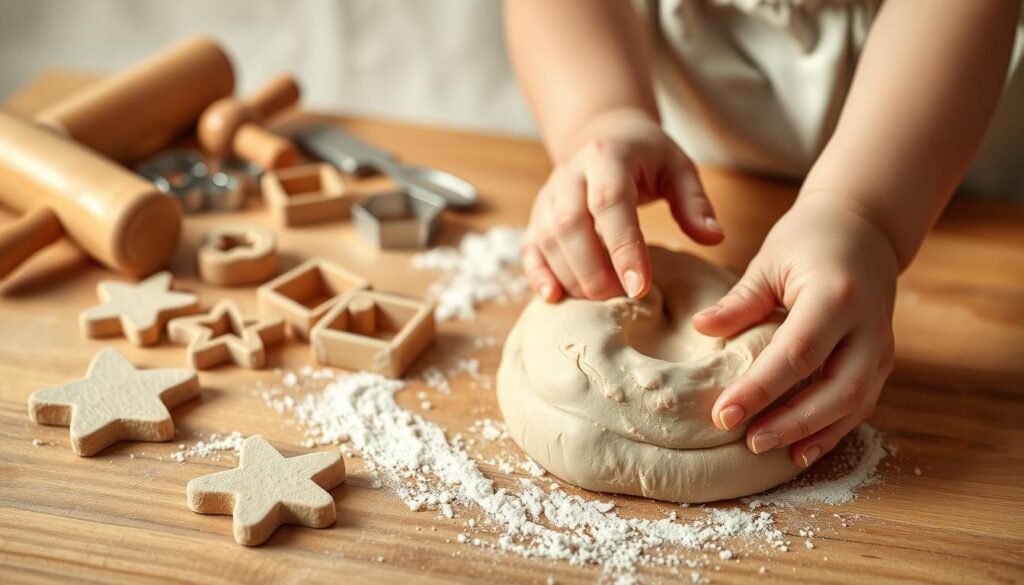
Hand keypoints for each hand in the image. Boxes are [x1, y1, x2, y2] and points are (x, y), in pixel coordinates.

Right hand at [522, 108, 723, 301]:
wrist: (602, 134)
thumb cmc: (646, 156)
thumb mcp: (678, 167)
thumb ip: (694, 203)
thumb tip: (714, 238)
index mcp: (607, 158)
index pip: (610, 204)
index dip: (623, 247)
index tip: (641, 287)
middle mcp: (570, 175)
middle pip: (570, 226)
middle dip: (594, 270)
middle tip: (623, 299)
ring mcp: (548, 196)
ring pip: (548, 240)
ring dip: (572, 277)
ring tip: (602, 302)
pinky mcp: (537, 216)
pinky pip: (530, 247)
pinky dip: (538, 274)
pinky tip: (553, 298)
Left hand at [692, 198, 897, 467]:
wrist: (865, 227)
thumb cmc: (810, 239)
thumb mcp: (770, 260)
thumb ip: (740, 300)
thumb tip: (700, 329)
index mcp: (836, 295)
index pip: (797, 353)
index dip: (760, 388)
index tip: (723, 414)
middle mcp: (868, 325)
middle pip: (837, 388)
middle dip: (792, 422)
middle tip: (748, 442)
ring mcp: (881, 345)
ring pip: (855, 403)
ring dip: (813, 433)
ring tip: (768, 449)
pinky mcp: (882, 359)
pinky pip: (861, 403)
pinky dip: (832, 430)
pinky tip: (800, 449)